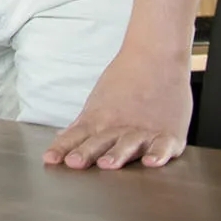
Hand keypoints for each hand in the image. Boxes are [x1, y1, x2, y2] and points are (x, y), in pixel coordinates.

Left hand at [44, 46, 191, 169]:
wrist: (156, 56)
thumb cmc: (126, 79)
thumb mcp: (98, 102)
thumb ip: (83, 125)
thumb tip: (61, 139)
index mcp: (100, 119)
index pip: (76, 136)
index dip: (63, 148)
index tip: (50, 159)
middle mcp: (120, 127)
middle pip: (100, 142)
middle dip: (86, 153)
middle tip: (74, 163)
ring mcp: (145, 131)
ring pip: (129, 145)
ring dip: (118, 155)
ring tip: (107, 164)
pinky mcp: (170, 134)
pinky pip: (164, 146)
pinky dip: (159, 155)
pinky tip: (151, 162)